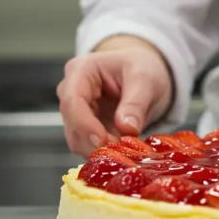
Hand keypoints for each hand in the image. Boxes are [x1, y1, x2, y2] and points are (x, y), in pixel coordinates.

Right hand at [56, 45, 172, 156]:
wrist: (146, 73)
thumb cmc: (142, 67)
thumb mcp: (145, 80)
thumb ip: (135, 104)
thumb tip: (126, 128)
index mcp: (81, 70)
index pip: (72, 100)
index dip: (84, 124)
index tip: (102, 141)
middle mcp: (71, 91)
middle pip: (71, 123)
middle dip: (94, 141)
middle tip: (121, 149)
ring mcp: (76, 110)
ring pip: (77, 139)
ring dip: (99, 149)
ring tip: (125, 147)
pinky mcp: (85, 127)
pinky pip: (88, 145)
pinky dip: (104, 151)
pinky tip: (122, 148)